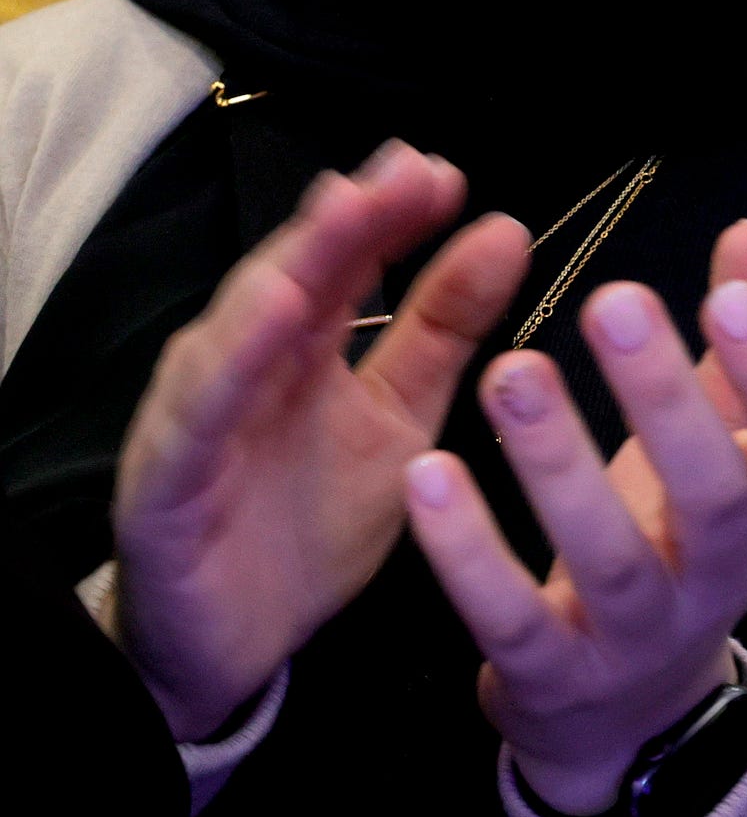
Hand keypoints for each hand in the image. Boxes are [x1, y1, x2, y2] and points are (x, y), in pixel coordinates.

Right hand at [112, 143, 529, 742]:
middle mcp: (250, 365)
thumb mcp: (401, 417)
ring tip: (343, 216)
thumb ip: (445, 328)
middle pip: (297, 276)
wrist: (241, 647)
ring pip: (243, 331)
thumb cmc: (310, 520)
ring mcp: (205, 417)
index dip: (393, 213)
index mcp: (307, 345)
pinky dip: (232, 365)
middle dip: (350, 219)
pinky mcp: (171, 481)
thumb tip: (504, 230)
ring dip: (291, 269)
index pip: (348, 260)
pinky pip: (201, 418)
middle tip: (406, 170)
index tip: (446, 174)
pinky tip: (273, 319)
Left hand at [405, 222, 746, 815]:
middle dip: (666, 398)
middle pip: (713, 496)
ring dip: (558, 461)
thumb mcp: (721, 455)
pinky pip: (511, 618)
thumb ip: (737, 349)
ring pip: (609, 557)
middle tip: (614, 298)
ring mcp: (638, 636)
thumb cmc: (676, 543)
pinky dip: (469, 552)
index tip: (732, 292)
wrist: (625, 715)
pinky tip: (429, 473)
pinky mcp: (552, 677)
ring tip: (512, 371)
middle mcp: (720, 577)